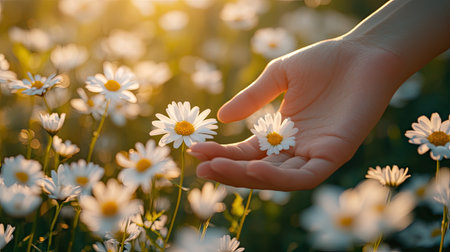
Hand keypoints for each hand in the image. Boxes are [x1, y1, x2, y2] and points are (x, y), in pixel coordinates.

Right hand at [189, 38, 404, 190]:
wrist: (364, 53)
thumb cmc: (324, 62)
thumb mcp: (279, 76)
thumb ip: (253, 98)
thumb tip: (221, 118)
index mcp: (281, 134)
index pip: (247, 152)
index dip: (222, 154)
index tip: (196, 150)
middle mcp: (296, 149)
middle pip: (258, 170)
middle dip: (228, 171)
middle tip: (201, 168)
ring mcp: (315, 154)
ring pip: (278, 179)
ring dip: (246, 178)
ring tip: (217, 168)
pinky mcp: (334, 155)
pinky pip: (304, 176)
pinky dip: (279, 178)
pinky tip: (255, 169)